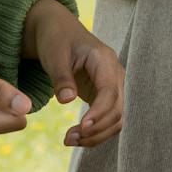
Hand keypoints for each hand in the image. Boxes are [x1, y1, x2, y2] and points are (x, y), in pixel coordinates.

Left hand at [23, 0, 124, 147]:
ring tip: (70, 141)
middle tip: (68, 139)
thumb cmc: (56, 39)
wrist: (59, 31)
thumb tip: (67, 100)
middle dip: (96, 129)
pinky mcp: (105, 94)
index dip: (99, 113)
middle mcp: (114, 74)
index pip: (109, 92)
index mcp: (104, 60)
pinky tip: (78, 137)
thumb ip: (62, 78)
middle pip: (117, 109)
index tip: (82, 128)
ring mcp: (112, 85)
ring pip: (116, 117)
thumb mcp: (54, 55)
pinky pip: (108, 117)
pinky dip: (96, 131)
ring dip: (97, 134)